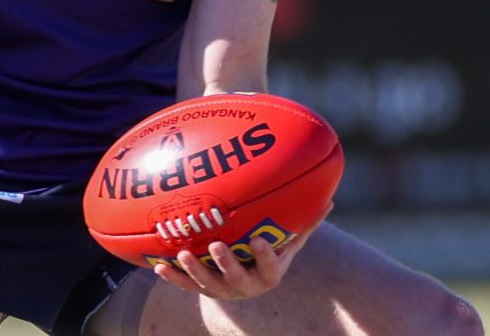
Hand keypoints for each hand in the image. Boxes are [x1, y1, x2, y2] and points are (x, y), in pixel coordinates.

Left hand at [152, 222, 319, 300]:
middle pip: (235, 279)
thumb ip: (305, 224)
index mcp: (269, 275)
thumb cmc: (270, 251)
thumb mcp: (288, 242)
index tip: (259, 240)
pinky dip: (173, 277)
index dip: (264, 256)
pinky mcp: (202, 290)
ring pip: (207, 285)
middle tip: (216, 245)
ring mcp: (222, 290)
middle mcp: (245, 286)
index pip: (269, 268)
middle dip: (225, 264)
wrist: (248, 277)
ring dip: (194, 271)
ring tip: (185, 254)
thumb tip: (330, 200)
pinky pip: (185, 286)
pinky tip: (159, 265)